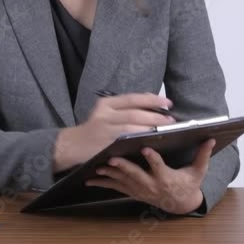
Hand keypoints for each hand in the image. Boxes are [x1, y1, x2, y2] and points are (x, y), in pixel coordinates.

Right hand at [54, 93, 174, 171]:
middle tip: (170, 120)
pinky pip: (125, 140)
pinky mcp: (105, 143)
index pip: (132, 99)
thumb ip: (124, 110)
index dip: (152, 100)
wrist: (72, 145)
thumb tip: (152, 106)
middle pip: (135, 113)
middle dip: (155, 116)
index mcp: (106, 103)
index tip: (167, 103)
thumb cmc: (95, 129)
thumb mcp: (106, 114)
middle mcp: (105, 113)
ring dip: (150, 128)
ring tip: (164, 130)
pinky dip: (139, 139)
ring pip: (132, 127)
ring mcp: (105, 129)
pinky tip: (150, 140)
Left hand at [85, 138, 215, 214]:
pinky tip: (90, 179)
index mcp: (167, 178)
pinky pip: (116, 188)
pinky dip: (103, 183)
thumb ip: (203, 155)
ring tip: (97, 167)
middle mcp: (152, 186)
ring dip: (109, 175)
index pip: (159, 167)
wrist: (181, 204)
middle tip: (111, 159)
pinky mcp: (133, 193)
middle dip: (123, 168)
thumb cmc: (189, 184)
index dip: (152, 159)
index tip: (145, 148)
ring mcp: (141, 191)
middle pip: (136, 176)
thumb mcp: (198, 171)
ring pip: (123, 182)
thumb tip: (211, 139)